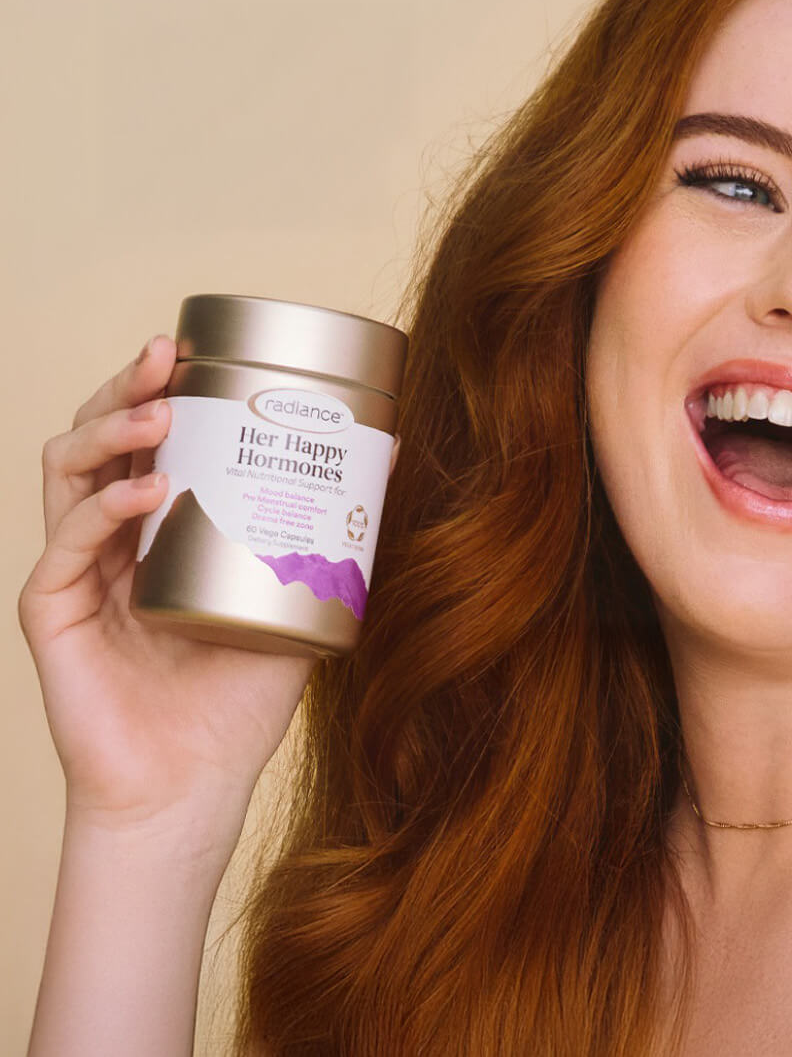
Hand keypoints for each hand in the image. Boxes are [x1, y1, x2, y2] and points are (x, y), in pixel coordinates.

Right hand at [18, 336, 395, 849]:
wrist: (195, 787)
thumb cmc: (239, 702)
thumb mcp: (299, 603)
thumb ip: (333, 538)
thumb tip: (390, 454)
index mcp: (157, 531)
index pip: (145, 440)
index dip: (159, 388)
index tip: (195, 350)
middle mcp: (111, 541)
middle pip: (98, 437)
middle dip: (127, 386)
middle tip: (166, 355)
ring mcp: (79, 573)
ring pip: (66, 470)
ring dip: (109, 430)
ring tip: (161, 413)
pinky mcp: (54, 613)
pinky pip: (65, 545)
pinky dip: (104, 510)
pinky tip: (146, 495)